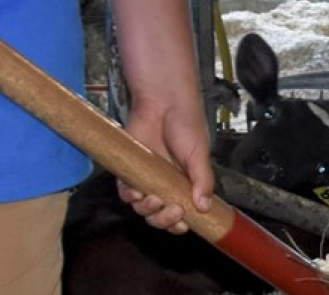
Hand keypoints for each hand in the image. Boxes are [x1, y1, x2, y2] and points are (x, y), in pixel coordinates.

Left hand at [116, 94, 215, 232]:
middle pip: (159, 215)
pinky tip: (136, 191)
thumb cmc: (185, 124)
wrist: (163, 102)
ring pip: (141, 208)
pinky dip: (129, 196)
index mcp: (183, 183)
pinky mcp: (128, 170)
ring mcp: (145, 178)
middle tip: (172, 211)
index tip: (183, 224)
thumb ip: (202, 180)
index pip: (180, 213)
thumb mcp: (199, 155)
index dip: (179, 223)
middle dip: (164, 220)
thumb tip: (204, 206)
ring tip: (154, 199)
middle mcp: (163, 184)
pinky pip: (124, 192)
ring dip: (147, 210)